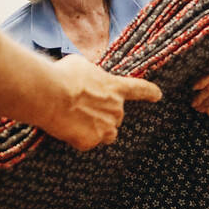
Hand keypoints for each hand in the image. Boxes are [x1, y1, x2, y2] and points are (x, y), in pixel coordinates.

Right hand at [43, 54, 160, 149]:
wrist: (50, 94)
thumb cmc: (64, 75)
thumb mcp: (81, 65)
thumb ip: (91, 75)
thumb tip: (85, 80)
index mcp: (115, 88)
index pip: (139, 89)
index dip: (149, 92)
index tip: (158, 95)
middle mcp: (116, 110)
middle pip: (116, 116)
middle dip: (103, 114)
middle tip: (81, 107)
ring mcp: (105, 128)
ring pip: (107, 133)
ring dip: (97, 130)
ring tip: (77, 121)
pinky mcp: (90, 142)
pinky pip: (87, 142)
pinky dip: (77, 137)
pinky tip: (66, 127)